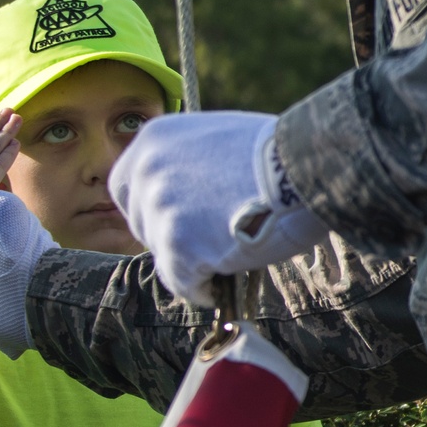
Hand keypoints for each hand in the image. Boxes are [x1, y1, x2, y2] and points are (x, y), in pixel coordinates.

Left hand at [109, 111, 326, 304]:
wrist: (302, 167)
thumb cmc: (277, 152)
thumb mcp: (217, 138)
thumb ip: (190, 161)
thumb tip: (189, 192)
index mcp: (154, 139)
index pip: (123, 187)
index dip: (147, 210)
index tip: (171, 223)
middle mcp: (147, 171)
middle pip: (142, 225)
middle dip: (171, 238)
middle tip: (208, 242)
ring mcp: (161, 210)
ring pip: (164, 256)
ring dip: (192, 262)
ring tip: (230, 256)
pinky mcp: (179, 247)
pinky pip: (182, 283)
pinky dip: (203, 288)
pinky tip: (225, 280)